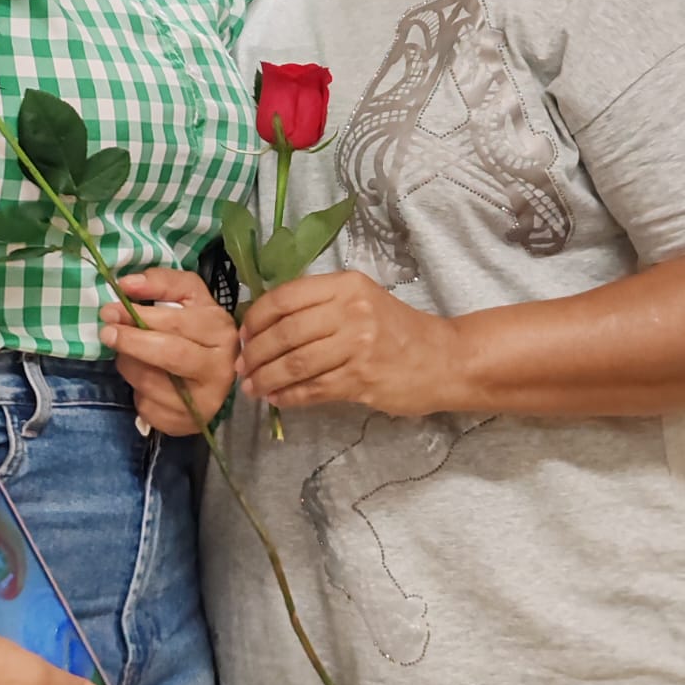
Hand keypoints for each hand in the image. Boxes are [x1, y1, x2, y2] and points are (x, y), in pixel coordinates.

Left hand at [100, 268, 239, 433]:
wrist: (214, 371)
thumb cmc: (196, 327)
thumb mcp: (188, 296)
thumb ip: (161, 282)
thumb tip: (127, 284)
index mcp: (220, 331)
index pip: (177, 324)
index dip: (141, 317)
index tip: (111, 309)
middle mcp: (219, 368)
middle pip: (168, 355)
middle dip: (130, 342)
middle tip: (106, 332)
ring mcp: (204, 401)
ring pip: (151, 382)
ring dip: (128, 364)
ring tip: (125, 353)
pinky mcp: (187, 423)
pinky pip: (148, 407)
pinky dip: (135, 390)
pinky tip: (142, 378)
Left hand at [237, 271, 458, 416]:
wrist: (444, 359)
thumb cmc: (396, 329)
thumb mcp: (361, 300)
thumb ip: (319, 305)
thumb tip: (264, 323)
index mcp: (345, 285)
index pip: (285, 297)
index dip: (256, 318)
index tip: (242, 335)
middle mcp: (350, 310)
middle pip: (285, 332)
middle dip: (255, 352)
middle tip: (241, 366)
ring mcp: (357, 345)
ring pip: (295, 363)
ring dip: (266, 377)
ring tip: (252, 386)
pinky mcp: (362, 379)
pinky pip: (313, 388)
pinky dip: (289, 396)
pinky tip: (276, 399)